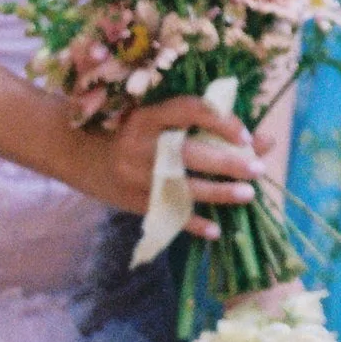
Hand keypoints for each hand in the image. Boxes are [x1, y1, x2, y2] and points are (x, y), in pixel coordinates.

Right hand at [77, 94, 269, 231]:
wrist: (76, 151)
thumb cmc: (131, 129)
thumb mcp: (160, 118)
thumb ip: (207, 125)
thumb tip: (264, 139)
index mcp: (148, 115)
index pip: (189, 111)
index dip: (220, 121)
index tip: (245, 134)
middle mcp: (140, 145)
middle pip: (188, 153)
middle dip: (226, 162)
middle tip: (257, 168)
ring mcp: (134, 176)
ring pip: (182, 187)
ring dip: (219, 193)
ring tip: (248, 195)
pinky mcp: (132, 201)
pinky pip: (167, 215)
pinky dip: (193, 224)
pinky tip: (216, 230)